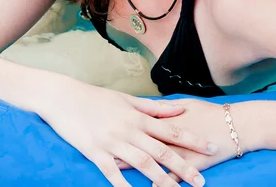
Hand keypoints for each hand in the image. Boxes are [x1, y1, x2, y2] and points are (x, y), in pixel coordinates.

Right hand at [38, 79, 217, 186]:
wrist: (64, 97)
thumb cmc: (97, 97)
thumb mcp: (128, 99)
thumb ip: (155, 108)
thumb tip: (181, 108)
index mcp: (138, 118)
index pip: (172, 131)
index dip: (193, 140)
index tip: (211, 148)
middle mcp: (130, 131)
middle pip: (162, 152)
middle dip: (183, 167)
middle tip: (201, 181)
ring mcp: (113, 143)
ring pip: (142, 165)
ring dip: (161, 180)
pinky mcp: (96, 153)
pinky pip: (113, 173)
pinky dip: (124, 186)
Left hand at [117, 99, 247, 184]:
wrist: (238, 124)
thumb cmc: (212, 113)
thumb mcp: (188, 105)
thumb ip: (168, 108)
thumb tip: (151, 108)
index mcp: (168, 120)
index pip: (140, 125)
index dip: (122, 129)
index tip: (105, 130)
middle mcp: (171, 136)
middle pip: (142, 143)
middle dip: (122, 150)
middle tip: (103, 153)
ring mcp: (182, 150)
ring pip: (156, 160)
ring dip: (137, 168)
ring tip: (119, 171)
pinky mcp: (193, 163)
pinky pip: (175, 175)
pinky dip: (163, 182)